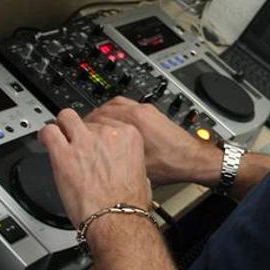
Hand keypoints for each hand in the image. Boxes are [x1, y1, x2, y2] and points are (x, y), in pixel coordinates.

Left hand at [38, 108, 151, 226]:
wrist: (117, 219)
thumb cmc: (129, 204)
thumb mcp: (141, 174)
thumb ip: (129, 162)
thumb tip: (124, 166)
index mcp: (128, 135)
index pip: (107, 120)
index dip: (96, 130)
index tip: (90, 138)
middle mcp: (107, 133)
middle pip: (87, 119)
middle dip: (79, 128)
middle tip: (73, 138)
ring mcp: (84, 141)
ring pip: (66, 117)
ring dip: (61, 126)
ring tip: (56, 134)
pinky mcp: (64, 154)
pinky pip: (49, 133)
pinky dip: (44, 135)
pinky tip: (44, 140)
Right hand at [85, 96, 220, 186]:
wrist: (192, 159)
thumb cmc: (169, 164)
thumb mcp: (136, 165)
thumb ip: (114, 157)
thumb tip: (95, 159)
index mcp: (134, 120)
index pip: (100, 114)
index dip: (85, 124)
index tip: (77, 131)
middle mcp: (140, 110)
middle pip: (107, 106)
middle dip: (92, 118)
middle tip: (82, 129)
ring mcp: (147, 110)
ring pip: (117, 104)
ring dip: (104, 114)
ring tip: (95, 128)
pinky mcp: (152, 113)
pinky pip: (128, 107)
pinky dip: (117, 114)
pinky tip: (114, 128)